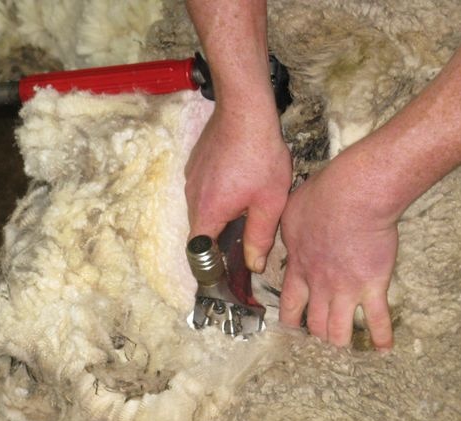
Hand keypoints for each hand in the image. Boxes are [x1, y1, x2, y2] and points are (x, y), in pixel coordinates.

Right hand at [184, 104, 291, 272]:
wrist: (245, 110)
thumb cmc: (261, 156)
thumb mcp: (269, 202)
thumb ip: (260, 237)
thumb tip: (253, 266)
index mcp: (208, 211)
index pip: (198, 251)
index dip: (210, 264)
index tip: (225, 271)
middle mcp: (192, 196)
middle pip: (201, 230)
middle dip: (220, 238)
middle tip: (245, 240)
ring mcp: (191, 177)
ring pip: (203, 208)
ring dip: (220, 214)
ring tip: (247, 208)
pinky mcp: (196, 162)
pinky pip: (204, 188)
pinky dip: (218, 194)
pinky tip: (241, 184)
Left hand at [277, 154, 397, 349]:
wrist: (354, 197)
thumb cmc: (323, 197)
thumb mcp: (291, 213)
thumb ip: (290, 233)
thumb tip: (290, 238)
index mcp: (300, 268)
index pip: (291, 305)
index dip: (290, 321)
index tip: (291, 330)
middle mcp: (321, 286)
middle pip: (315, 324)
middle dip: (316, 336)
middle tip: (320, 343)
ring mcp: (347, 290)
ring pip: (339, 331)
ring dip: (340, 342)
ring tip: (344, 350)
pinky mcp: (373, 286)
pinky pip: (377, 319)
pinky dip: (381, 337)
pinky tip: (384, 349)